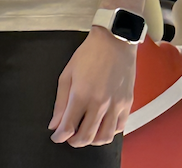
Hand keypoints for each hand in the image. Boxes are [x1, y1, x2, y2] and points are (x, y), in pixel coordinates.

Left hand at [48, 26, 136, 145]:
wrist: (114, 40)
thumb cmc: (90, 53)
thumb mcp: (67, 74)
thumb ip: (60, 102)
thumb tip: (55, 123)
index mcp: (82, 95)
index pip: (68, 127)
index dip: (59, 136)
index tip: (56, 136)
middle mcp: (100, 103)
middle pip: (86, 137)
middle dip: (74, 141)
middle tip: (69, 137)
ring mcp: (115, 105)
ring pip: (104, 137)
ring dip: (92, 140)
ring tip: (86, 133)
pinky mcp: (127, 103)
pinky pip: (119, 128)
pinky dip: (109, 132)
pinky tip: (102, 125)